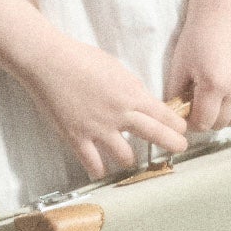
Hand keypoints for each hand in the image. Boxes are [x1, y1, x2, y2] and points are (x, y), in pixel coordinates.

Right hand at [21, 31, 189, 182]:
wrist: (48, 61)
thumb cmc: (81, 58)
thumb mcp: (116, 68)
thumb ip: (131, 88)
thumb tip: (142, 101)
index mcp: (131, 93)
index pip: (163, 115)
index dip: (176, 125)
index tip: (182, 130)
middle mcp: (119, 114)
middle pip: (155, 135)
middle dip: (172, 144)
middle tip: (178, 148)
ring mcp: (98, 128)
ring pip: (125, 157)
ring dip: (130, 160)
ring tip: (130, 161)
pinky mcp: (76, 137)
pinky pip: (92, 163)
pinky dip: (99, 171)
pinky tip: (102, 172)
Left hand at [165, 0, 230, 132]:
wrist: (223, 10)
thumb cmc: (198, 34)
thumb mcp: (180, 64)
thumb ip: (175, 92)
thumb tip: (175, 113)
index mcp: (213, 85)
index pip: (203, 123)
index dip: (191, 123)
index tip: (186, 113)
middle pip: (220, 124)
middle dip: (206, 120)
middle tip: (198, 107)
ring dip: (225, 118)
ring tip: (215, 105)